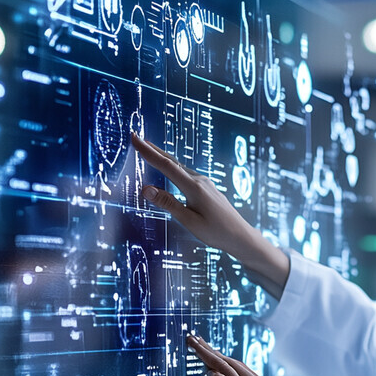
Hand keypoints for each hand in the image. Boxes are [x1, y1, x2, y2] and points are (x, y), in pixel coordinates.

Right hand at [131, 131, 253, 254]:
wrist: (241, 236)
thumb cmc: (217, 232)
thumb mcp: (189, 221)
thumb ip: (168, 203)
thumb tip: (146, 189)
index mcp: (194, 188)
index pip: (166, 165)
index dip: (148, 152)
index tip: (135, 138)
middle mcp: (200, 181)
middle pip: (172, 162)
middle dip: (153, 150)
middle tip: (137, 138)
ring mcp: (206, 183)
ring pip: (180, 167)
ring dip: (163, 157)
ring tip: (150, 149)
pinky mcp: (208, 188)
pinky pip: (187, 174)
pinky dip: (174, 168)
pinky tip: (171, 169)